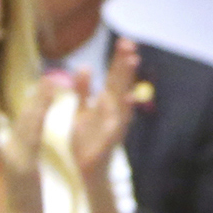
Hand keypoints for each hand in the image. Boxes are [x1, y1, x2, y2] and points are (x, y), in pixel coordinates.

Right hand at [0, 79, 59, 212]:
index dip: (36, 98)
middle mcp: (12, 146)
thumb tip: (26, 125)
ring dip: (38, 103)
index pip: (27, 117)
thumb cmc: (25, 191)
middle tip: (49, 76)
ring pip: (28, 124)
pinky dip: (35, 125)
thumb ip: (24, 144)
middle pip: (26, 116)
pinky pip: (30, 142)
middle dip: (37, 95)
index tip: (47, 80)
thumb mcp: (24, 163)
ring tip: (49, 86)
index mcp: (16, 144)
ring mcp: (16, 156)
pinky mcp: (22, 166)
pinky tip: (40, 112)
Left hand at [68, 38, 140, 186]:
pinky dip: (122, 112)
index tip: (125, 41)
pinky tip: (127, 99)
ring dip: (127, 80)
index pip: (114, 77)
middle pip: (120, 84)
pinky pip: (117, 124)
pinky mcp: (110, 140)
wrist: (85, 172)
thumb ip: (83, 90)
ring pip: (123, 101)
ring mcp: (114, 126)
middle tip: (130, 45)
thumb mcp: (81, 111)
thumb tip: (86, 66)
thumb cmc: (84, 141)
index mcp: (106, 103)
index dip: (119, 60)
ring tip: (132, 62)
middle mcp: (113, 112)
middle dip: (125, 65)